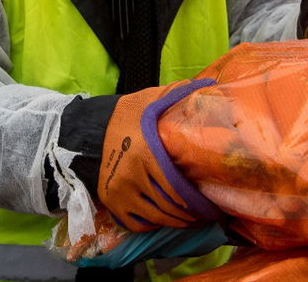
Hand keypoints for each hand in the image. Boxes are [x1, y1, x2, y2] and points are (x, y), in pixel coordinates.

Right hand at [98, 79, 219, 230]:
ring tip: (191, 220)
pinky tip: (165, 219)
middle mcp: (131, 176)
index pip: (177, 189)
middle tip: (206, 216)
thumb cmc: (131, 113)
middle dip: (191, 216)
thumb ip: (182, 93)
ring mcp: (118, 191)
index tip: (212, 207)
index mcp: (146, 153)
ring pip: (154, 218)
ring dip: (175, 223)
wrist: (93, 127)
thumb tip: (213, 83)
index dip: (197, 203)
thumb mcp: (154, 99)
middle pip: (168, 207)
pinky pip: (135, 223)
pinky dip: (153, 225)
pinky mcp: (110, 201)